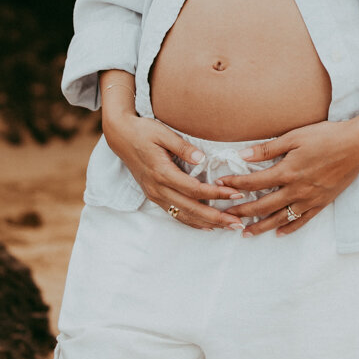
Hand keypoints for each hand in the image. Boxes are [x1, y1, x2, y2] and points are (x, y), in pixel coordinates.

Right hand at [104, 111, 244, 231]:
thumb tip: (202, 159)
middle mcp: (158, 188)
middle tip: (238, 223)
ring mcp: (155, 195)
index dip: (217, 193)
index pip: (194, 189)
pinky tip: (207, 226)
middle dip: (217, 217)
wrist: (120, 136)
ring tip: (228, 227)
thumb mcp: (163, 133)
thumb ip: (183, 147)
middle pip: (191, 208)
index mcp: (162, 172)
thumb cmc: (143, 131)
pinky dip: (192, 222)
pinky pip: (175, 214)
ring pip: (184, 215)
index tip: (236, 193)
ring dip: (207, 223)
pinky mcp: (154, 196)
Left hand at [219, 108, 358, 235]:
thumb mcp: (295, 136)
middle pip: (263, 205)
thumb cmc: (327, 136)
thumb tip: (243, 154)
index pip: (254, 182)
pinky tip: (278, 233)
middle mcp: (297, 189)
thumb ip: (268, 148)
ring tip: (245, 232)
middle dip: (242, 210)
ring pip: (280, 218)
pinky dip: (289, 228)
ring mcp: (310, 199)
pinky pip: (302, 220)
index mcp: (288, 171)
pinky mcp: (322, 203)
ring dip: (261, 226)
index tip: (220, 185)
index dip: (235, 184)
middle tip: (226, 215)